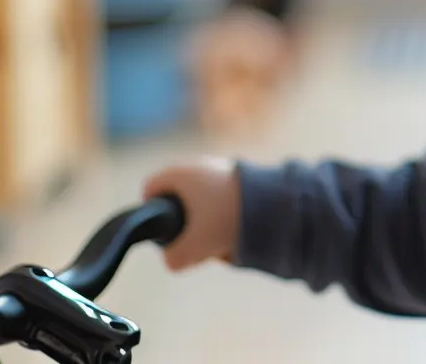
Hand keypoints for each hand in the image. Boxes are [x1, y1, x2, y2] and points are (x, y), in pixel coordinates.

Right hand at [142, 157, 240, 271]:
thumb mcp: (193, 248)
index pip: (149, 190)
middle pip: (177, 201)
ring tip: (220, 240)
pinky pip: (222, 204)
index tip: (167, 232)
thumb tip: (172, 260)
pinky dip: (226, 220)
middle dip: (184, 226)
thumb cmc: (225, 219)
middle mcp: (197, 166)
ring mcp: (220, 170)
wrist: (276, 204)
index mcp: (179, 172)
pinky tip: (237, 233)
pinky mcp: (241, 180)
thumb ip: (173, 258)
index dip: (152, 214)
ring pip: (202, 206)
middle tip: (197, 242)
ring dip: (207, 226)